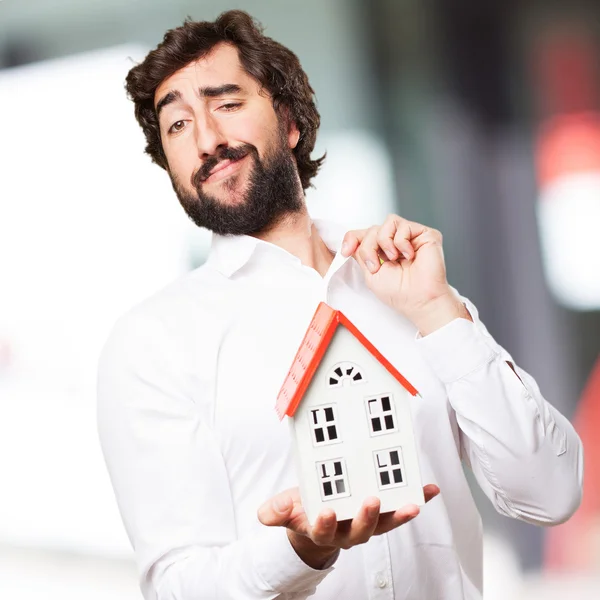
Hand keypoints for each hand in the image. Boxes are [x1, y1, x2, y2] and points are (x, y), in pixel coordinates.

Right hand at [257, 484, 439, 568]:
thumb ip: (276, 512)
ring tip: (413, 504)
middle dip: (366, 518)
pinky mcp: (382, 513)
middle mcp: (348, 531)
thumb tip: (268, 514)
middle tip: (371, 501)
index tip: (324, 512)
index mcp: (322, 530)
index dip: (324, 524)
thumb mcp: (284, 509)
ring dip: (399, 515)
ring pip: (384, 524)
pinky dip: (416, 500)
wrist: (318, 518)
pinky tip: (430, 491)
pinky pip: (399, 509)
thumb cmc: (303, 510)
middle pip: (360, 531)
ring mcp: (367, 523)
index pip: (323, 531)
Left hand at [341, 214, 469, 334]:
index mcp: (382, 251)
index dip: (352, 238)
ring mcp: (410, 237)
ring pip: (387, 222)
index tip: (346, 251)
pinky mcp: (425, 234)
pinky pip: (403, 225)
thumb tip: (351, 240)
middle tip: (375, 266)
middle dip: (368, 246)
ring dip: (384, 241)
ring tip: (393, 258)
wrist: (419, 301)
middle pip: (373, 229)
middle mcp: (395, 242)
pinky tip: (408, 256)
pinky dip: (401, 241)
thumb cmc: (399, 293)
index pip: (363, 234)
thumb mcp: (370, 273)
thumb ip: (361, 254)